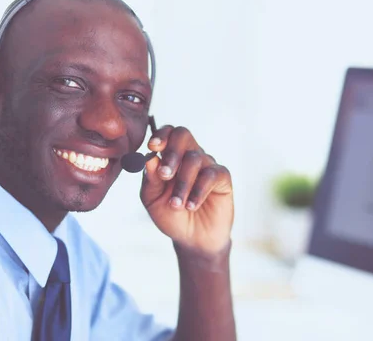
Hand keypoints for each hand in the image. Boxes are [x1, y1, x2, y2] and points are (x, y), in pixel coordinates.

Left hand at [140, 126, 233, 255]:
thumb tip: (150, 158)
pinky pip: (211, 175)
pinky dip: (198, 191)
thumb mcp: (153, 199)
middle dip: (172, 153)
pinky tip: (191, 206)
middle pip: (183, 135)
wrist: (192, 239)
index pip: (167, 133)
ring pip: (195, 159)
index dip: (160, 135)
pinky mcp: (222, 179)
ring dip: (183, 183)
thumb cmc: (171, 215)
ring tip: (176, 205)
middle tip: (165, 175)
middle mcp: (189, 156)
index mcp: (170, 156)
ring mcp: (207, 165)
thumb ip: (150, 179)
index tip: (152, 147)